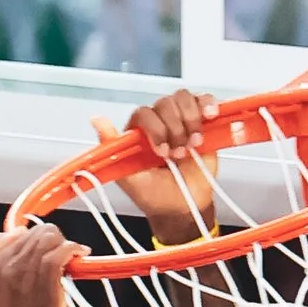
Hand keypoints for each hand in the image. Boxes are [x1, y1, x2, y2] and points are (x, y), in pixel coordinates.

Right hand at [0, 219, 74, 306]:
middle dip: (55, 239)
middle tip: (66, 254)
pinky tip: (80, 254)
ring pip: (48, 238)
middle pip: (36, 231)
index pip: (18, 231)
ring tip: (74, 254)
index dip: (39, 237)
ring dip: (66, 243)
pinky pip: (59, 252)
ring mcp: (24, 273)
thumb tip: (23, 233)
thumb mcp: (6, 287)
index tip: (52, 248)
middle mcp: (8, 265)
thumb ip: (10, 262)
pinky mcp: (44, 283)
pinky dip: (73, 249)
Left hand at [123, 86, 217, 244]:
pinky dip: (208, 105)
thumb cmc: (156, 195)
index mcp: (139, 132)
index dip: (156, 129)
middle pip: (166, 103)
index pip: (144, 113)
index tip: (163, 152)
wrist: (184, 207)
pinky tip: (210, 116)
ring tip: (194, 144)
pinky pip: (205, 101)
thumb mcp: (129, 178)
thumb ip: (113, 149)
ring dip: (191, 121)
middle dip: (175, 130)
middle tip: (179, 155)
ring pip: (184, 98)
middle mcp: (159, 121)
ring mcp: (182, 120)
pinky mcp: (203, 123)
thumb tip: (97, 120)